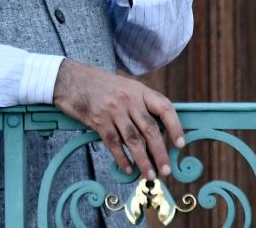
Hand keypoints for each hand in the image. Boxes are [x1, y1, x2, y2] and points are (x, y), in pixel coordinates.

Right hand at [52, 59, 185, 179]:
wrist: (73, 80)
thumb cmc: (103, 86)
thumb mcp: (127, 87)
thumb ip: (141, 105)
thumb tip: (157, 133)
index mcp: (140, 90)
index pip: (164, 108)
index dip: (175, 126)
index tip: (181, 144)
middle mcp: (129, 99)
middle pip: (150, 130)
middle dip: (160, 153)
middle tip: (166, 170)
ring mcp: (114, 110)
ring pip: (133, 140)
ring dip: (143, 161)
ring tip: (150, 175)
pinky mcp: (99, 120)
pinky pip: (114, 143)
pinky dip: (122, 158)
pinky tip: (128, 169)